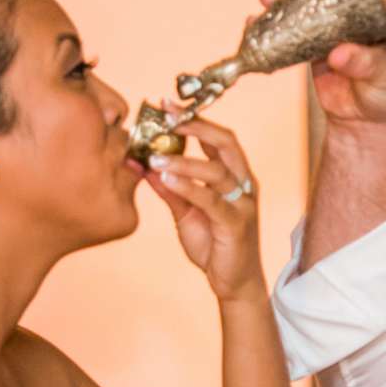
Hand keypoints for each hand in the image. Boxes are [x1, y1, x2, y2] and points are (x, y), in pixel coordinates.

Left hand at [145, 120, 262, 299]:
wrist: (233, 282)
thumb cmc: (213, 244)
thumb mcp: (185, 212)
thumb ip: (169, 189)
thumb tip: (142, 165)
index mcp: (233, 176)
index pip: (217, 137)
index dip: (194, 119)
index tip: (167, 104)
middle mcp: (242, 184)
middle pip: (225, 142)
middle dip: (196, 126)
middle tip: (168, 116)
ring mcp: (242, 203)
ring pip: (217, 171)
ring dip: (184, 161)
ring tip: (155, 157)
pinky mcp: (236, 224)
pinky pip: (212, 201)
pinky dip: (189, 187)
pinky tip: (167, 180)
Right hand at [261, 0, 385, 139]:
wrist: (362, 121)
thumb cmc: (385, 97)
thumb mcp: (383, 81)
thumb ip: (366, 65)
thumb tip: (340, 53)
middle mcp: (362, 6)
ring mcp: (336, 18)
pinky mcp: (315, 35)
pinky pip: (293, 20)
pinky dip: (272, 18)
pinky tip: (256, 18)